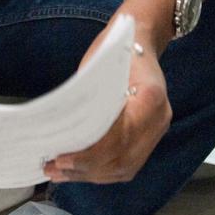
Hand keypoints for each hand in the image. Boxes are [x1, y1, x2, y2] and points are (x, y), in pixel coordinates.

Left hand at [43, 27, 171, 184]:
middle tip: (54, 168)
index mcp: (151, 97)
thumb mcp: (99, 66)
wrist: (139, 39)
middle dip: (85, 169)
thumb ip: (88, 100)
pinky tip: (78, 171)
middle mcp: (159, 118)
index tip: (63, 158)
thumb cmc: (116, 48)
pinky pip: (127, 164)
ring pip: (124, 168)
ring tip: (60, 173)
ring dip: (90, 174)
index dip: (90, 154)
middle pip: (122, 160)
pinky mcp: (149, 137)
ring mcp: (157, 130)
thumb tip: (61, 132)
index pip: (120, 138)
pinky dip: (101, 171)